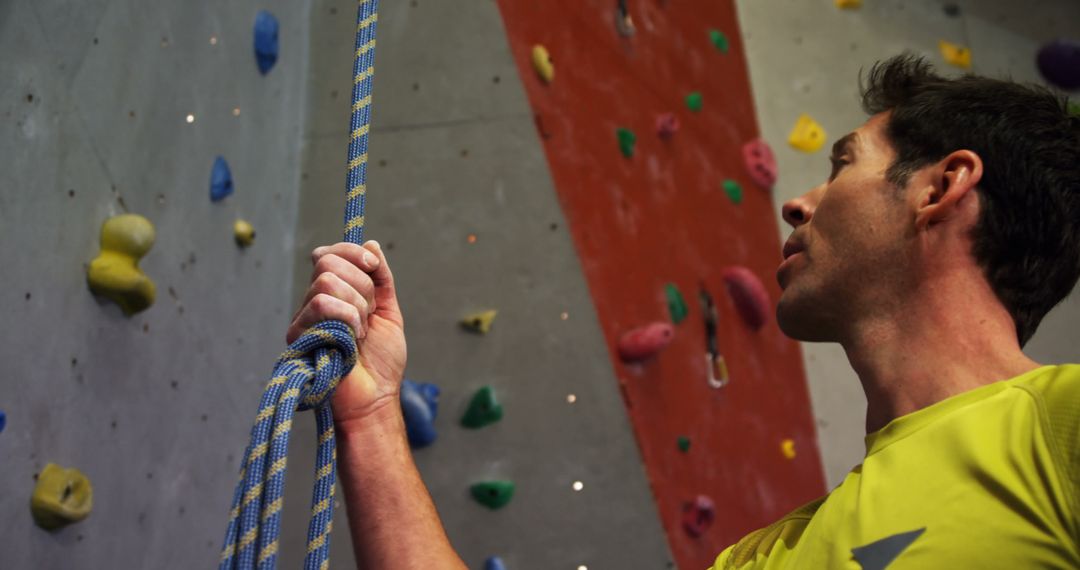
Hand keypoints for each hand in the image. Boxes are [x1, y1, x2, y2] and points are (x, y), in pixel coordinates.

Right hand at [287, 241, 405, 427]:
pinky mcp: (299, 335)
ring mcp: (304, 318)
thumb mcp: (388, 311)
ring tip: (361, 331)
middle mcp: (314, 302)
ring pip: (325, 282)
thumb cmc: (382, 361)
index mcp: (334, 295)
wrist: (376, 396)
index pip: (329, 254)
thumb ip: (380, 278)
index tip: (373, 267)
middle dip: (361, 284)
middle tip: (369, 314)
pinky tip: (352, 340)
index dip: (352, 253)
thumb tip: (370, 244)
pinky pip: (321, 304)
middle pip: (327, 262)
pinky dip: (347, 317)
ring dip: (356, 304)